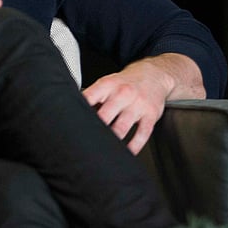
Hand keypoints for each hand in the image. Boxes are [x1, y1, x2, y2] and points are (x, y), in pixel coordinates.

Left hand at [83, 53, 203, 153]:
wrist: (154, 76)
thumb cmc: (125, 83)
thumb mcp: (106, 83)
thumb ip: (92, 97)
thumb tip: (75, 112)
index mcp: (107, 85)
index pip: (89, 98)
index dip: (79, 111)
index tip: (73, 125)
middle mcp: (122, 94)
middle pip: (104, 116)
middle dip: (95, 129)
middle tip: (86, 142)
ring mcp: (138, 105)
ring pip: (122, 127)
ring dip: (112, 140)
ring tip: (103, 150)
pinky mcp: (150, 115)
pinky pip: (142, 134)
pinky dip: (134, 145)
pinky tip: (127, 152)